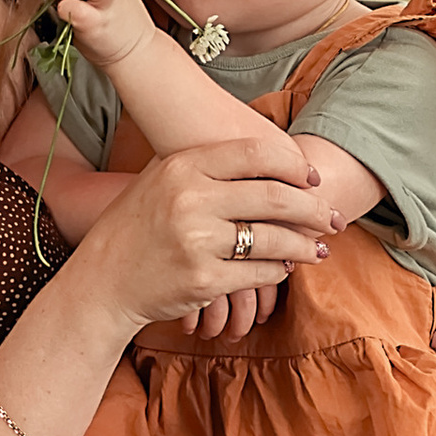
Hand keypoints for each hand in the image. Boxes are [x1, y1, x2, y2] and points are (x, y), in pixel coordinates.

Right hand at [77, 130, 329, 337]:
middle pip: (274, 196)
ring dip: (304, 245)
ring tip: (318, 248)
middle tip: (332, 218)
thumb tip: (274, 160)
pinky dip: (279, 271)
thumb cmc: (137, 226)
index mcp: (183, 166)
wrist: (103, 279)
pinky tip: (286, 267)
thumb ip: (208, 165)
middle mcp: (191, 200)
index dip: (294, 165)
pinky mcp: (204, 280)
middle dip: (313, 209)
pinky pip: (259, 273)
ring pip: (273, 239)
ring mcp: (197, 242)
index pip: (256, 154)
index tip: (313, 179)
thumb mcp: (161, 179)